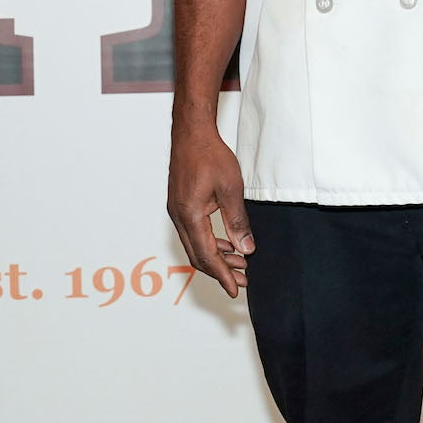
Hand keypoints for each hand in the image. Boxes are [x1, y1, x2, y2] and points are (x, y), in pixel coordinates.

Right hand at [166, 124, 252, 298]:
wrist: (191, 133)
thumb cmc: (209, 154)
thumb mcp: (231, 189)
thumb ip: (237, 221)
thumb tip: (246, 248)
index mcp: (190, 215)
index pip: (207, 255)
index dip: (222, 275)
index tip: (236, 289)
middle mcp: (179, 216)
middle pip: (198, 256)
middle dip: (220, 271)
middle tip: (242, 280)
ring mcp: (177, 210)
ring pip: (195, 245)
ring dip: (216, 257)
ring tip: (240, 263)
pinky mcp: (180, 204)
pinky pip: (193, 232)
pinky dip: (210, 243)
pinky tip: (226, 244)